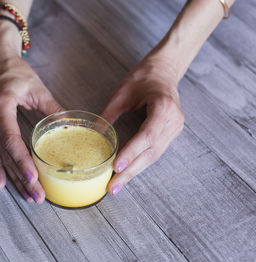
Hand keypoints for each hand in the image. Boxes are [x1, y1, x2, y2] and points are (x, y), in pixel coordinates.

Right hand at [0, 22, 62, 203]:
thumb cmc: (16, 72)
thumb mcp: (37, 88)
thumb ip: (52, 108)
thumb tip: (71, 126)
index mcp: (1, 107)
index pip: (11, 140)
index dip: (22, 161)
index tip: (33, 177)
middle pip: (6, 156)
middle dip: (22, 178)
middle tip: (37, 197)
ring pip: (0, 158)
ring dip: (13, 179)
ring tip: (27, 196)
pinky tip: (0, 184)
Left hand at [101, 58, 183, 194]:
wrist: (164, 70)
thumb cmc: (143, 77)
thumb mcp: (121, 93)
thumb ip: (108, 114)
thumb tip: (92, 135)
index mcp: (163, 107)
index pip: (147, 135)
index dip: (132, 153)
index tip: (116, 167)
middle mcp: (173, 121)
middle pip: (151, 152)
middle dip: (130, 172)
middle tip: (113, 187)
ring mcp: (174, 129)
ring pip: (153, 156)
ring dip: (134, 172)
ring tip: (116, 185)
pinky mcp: (170, 134)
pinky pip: (154, 152)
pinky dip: (139, 163)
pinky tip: (126, 173)